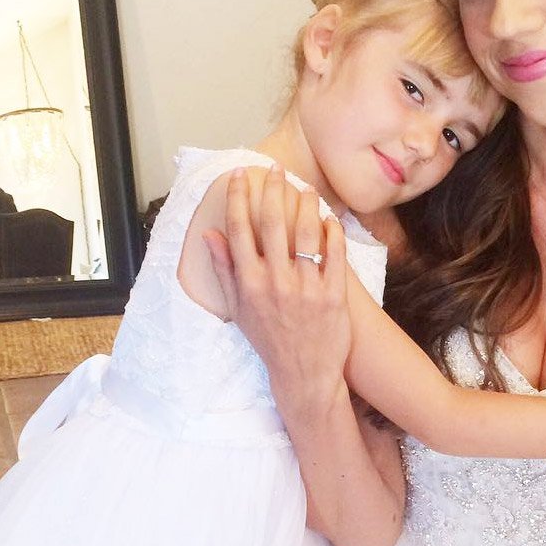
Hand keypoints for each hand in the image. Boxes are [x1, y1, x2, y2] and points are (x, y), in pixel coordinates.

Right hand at [202, 165, 350, 411]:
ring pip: (306, 234)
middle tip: (277, 170)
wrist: (304, 374)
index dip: (240, 198)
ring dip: (306, 205)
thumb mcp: (239, 309)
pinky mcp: (334, 295)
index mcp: (249, 283)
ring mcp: (306, 288)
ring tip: (306, 189)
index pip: (240, 229)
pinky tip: (329, 219)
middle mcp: (276, 281)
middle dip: (273, 191)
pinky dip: (332, 233)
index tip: (241, 175)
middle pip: (272, 224)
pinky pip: (335, 255)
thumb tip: (210, 235)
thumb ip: (225, 270)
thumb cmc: (269, 341)